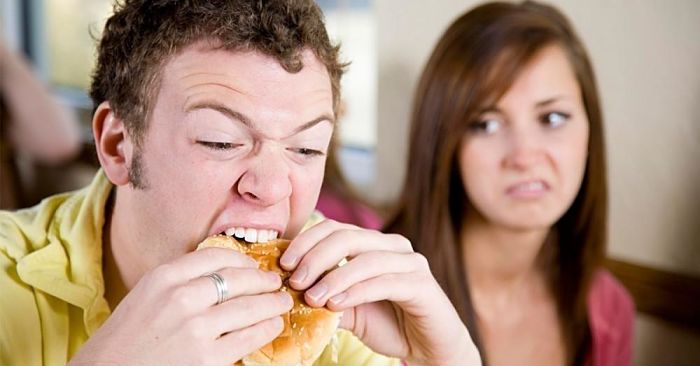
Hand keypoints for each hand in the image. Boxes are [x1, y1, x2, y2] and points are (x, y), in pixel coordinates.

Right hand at [69, 247, 292, 364]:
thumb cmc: (122, 342)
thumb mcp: (144, 297)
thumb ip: (179, 283)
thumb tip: (222, 276)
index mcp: (163, 277)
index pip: (216, 256)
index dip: (243, 260)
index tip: (253, 266)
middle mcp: (181, 297)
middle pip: (239, 279)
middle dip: (263, 281)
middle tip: (276, 283)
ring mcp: (196, 329)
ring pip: (249, 308)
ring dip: (272, 304)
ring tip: (282, 303)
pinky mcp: (208, 359)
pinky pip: (248, 338)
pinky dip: (266, 329)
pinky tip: (273, 325)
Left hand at [280, 220, 480, 365]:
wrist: (428, 348)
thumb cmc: (389, 324)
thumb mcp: (347, 308)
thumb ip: (324, 294)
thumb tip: (286, 288)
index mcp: (373, 243)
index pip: (333, 228)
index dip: (306, 242)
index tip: (283, 264)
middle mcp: (393, 245)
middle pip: (346, 237)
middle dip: (315, 257)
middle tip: (294, 280)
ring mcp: (410, 262)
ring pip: (364, 259)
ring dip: (333, 278)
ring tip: (311, 297)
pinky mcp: (422, 284)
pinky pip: (384, 282)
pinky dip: (356, 291)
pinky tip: (336, 305)